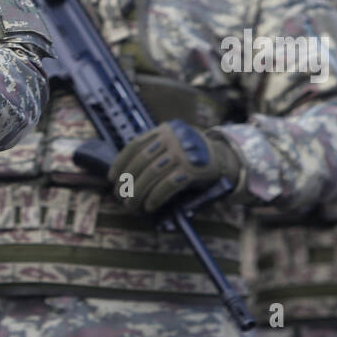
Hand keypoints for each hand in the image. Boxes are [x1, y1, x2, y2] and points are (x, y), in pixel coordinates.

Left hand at [109, 119, 241, 213]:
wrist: (225, 159)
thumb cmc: (191, 157)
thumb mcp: (172, 146)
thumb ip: (153, 153)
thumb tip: (123, 176)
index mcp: (164, 130)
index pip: (135, 145)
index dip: (120, 162)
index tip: (112, 178)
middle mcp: (173, 138)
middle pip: (141, 161)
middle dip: (127, 182)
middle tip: (120, 197)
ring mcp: (184, 152)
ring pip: (152, 174)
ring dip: (138, 193)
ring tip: (131, 205)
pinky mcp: (193, 169)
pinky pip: (167, 185)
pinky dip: (155, 197)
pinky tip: (149, 206)